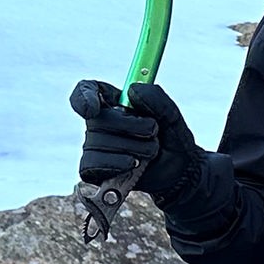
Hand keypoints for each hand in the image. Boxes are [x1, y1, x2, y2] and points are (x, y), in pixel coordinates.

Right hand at [70, 80, 202, 201]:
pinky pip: (94, 164)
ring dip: (133, 147)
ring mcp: (94, 146)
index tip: (94, 109)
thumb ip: (157, 98)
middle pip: (96, 119)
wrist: (178, 174)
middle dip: (130, 126)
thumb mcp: (172, 117)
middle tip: (153, 130)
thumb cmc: (171, 141)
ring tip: (150, 152)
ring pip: (98, 143)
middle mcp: (100, 122)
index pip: (87, 90)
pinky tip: (134, 164)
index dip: (84, 97)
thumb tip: (132, 90)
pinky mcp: (93, 169)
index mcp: (114, 101)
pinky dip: (119, 164)